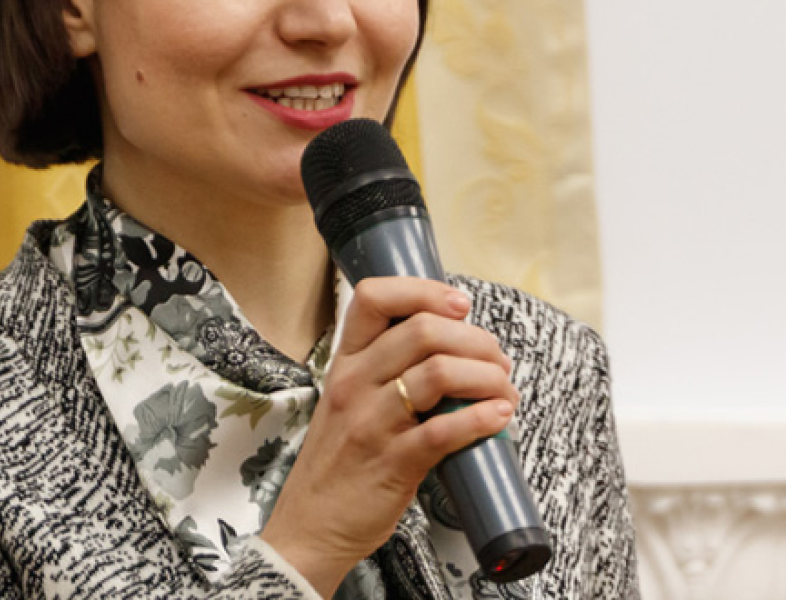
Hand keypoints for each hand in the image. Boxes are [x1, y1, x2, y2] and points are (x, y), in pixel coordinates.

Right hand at [259, 276, 518, 597]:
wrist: (311, 524)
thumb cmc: (340, 460)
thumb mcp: (349, 400)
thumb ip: (388, 370)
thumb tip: (453, 347)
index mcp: (345, 361)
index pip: (374, 297)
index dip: (423, 291)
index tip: (460, 304)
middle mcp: (355, 382)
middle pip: (422, 330)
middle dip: (475, 339)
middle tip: (497, 359)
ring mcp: (372, 421)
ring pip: (438, 373)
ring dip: (487, 377)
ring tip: (504, 390)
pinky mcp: (393, 462)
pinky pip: (444, 430)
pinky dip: (482, 419)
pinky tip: (500, 418)